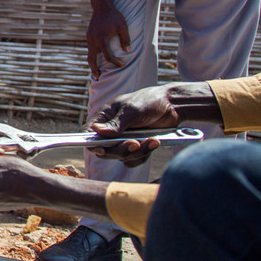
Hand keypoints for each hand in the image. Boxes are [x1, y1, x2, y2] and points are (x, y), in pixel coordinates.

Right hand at [86, 3, 129, 78]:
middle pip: (91, 59)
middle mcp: (93, 41)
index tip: (122, 65)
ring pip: (89, 55)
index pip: (108, 56)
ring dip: (92, 64)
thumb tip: (127, 50)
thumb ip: (125, 39)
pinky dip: (92, 56)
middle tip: (98, 78)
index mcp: (101, 39)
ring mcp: (89, 39)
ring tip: (96, 72)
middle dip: (94, 69)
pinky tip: (96, 60)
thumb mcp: (123, 27)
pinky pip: (90, 49)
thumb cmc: (114, 17)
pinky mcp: (89, 36)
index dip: (115, 62)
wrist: (101, 7)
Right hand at [87, 81, 216, 166]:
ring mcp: (123, 140)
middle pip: (105, 151)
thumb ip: (116, 123)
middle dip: (121, 150)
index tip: (101, 149)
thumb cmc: (148, 101)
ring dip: (137, 152)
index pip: (88, 134)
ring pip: (121, 157)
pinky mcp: (136, 147)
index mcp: (104, 118)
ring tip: (153, 140)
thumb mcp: (132, 110)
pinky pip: (134, 159)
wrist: (172, 106)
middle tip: (136, 143)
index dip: (91, 144)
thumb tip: (96, 130)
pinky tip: (155, 142)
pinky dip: (145, 154)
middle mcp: (110, 131)